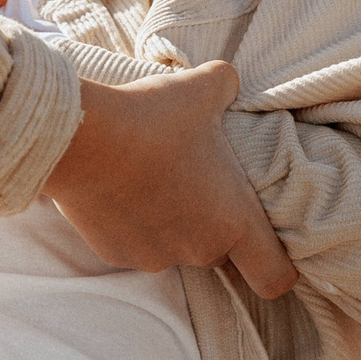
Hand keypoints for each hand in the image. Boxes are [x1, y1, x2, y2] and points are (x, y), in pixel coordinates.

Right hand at [44, 63, 296, 298]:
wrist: (81, 139)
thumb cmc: (152, 118)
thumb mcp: (202, 89)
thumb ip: (226, 86)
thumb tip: (227, 82)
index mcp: (234, 221)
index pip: (274, 277)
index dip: (280, 266)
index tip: (270, 247)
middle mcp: (199, 249)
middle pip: (219, 252)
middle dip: (212, 224)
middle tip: (195, 181)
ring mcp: (154, 256)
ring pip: (174, 247)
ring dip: (170, 223)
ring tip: (150, 178)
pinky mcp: (115, 253)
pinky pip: (134, 244)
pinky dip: (132, 224)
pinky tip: (120, 188)